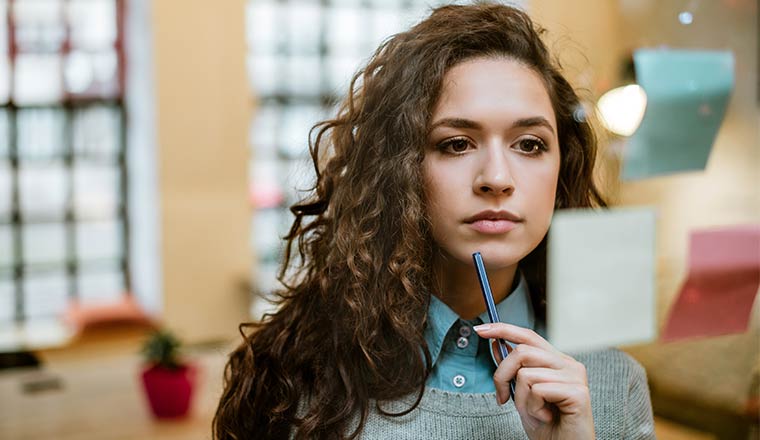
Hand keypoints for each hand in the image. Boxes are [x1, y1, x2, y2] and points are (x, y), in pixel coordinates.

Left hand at [473, 323, 594, 439]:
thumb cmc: (547, 426)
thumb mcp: (522, 395)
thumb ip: (513, 370)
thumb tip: (496, 344)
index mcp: (557, 362)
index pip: (528, 336)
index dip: (503, 329)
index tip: (480, 330)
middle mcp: (569, 365)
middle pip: (522, 352)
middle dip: (502, 375)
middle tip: (502, 398)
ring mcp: (575, 377)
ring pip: (526, 374)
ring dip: (521, 400)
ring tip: (533, 413)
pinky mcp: (578, 393)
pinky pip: (538, 390)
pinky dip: (533, 408)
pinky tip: (545, 417)